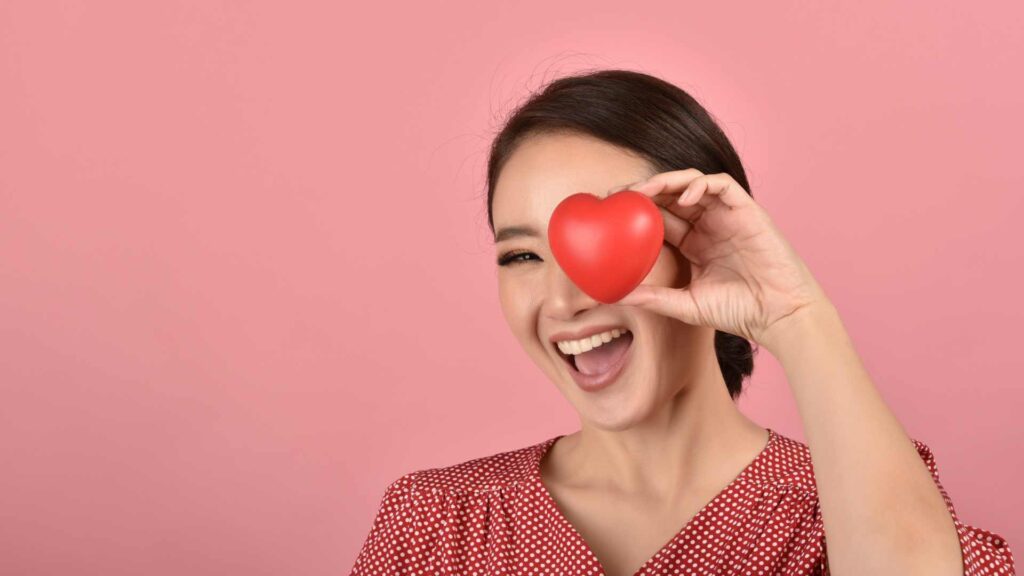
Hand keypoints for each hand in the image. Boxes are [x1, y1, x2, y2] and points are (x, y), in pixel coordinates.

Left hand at [613, 169, 831, 348]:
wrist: (778, 315)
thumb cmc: (738, 312)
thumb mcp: (685, 305)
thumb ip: (652, 297)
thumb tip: (613, 295)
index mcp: (693, 243)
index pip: (659, 217)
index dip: (635, 211)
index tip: (608, 212)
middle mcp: (708, 225)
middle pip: (671, 196)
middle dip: (644, 191)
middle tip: (617, 195)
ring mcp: (727, 216)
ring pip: (692, 183)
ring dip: (667, 181)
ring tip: (645, 190)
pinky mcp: (747, 210)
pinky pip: (721, 184)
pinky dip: (701, 184)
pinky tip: (683, 197)